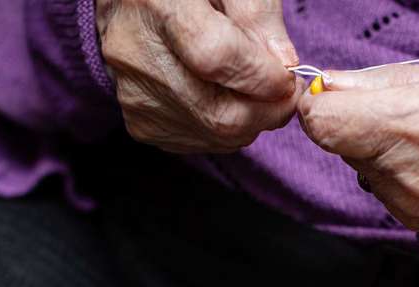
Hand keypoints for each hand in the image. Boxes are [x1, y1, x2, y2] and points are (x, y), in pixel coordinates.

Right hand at [96, 0, 301, 152]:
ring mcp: (137, 98)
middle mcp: (136, 57)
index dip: (262, 75)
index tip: (288, 76)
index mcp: (157, 5)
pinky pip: (202, 141)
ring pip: (216, 135)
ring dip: (251, 120)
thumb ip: (257, 14)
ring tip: (252, 89)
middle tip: (285, 91)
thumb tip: (286, 64)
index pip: (215, 57)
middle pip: (219, 114)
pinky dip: (227, 128)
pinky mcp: (141, 124)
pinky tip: (224, 98)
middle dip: (268, 110)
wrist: (130, 7)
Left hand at [297, 56, 418, 236]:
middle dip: (359, 126)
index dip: (321, 106)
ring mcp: (415, 208)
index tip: (335, 98)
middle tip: (405, 115)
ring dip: (383, 153)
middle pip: (341, 147)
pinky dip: (402, 177)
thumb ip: (383, 81)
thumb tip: (328, 85)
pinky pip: (388, 194)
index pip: (322, 123)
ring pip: (363, 171)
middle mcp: (411, 174)